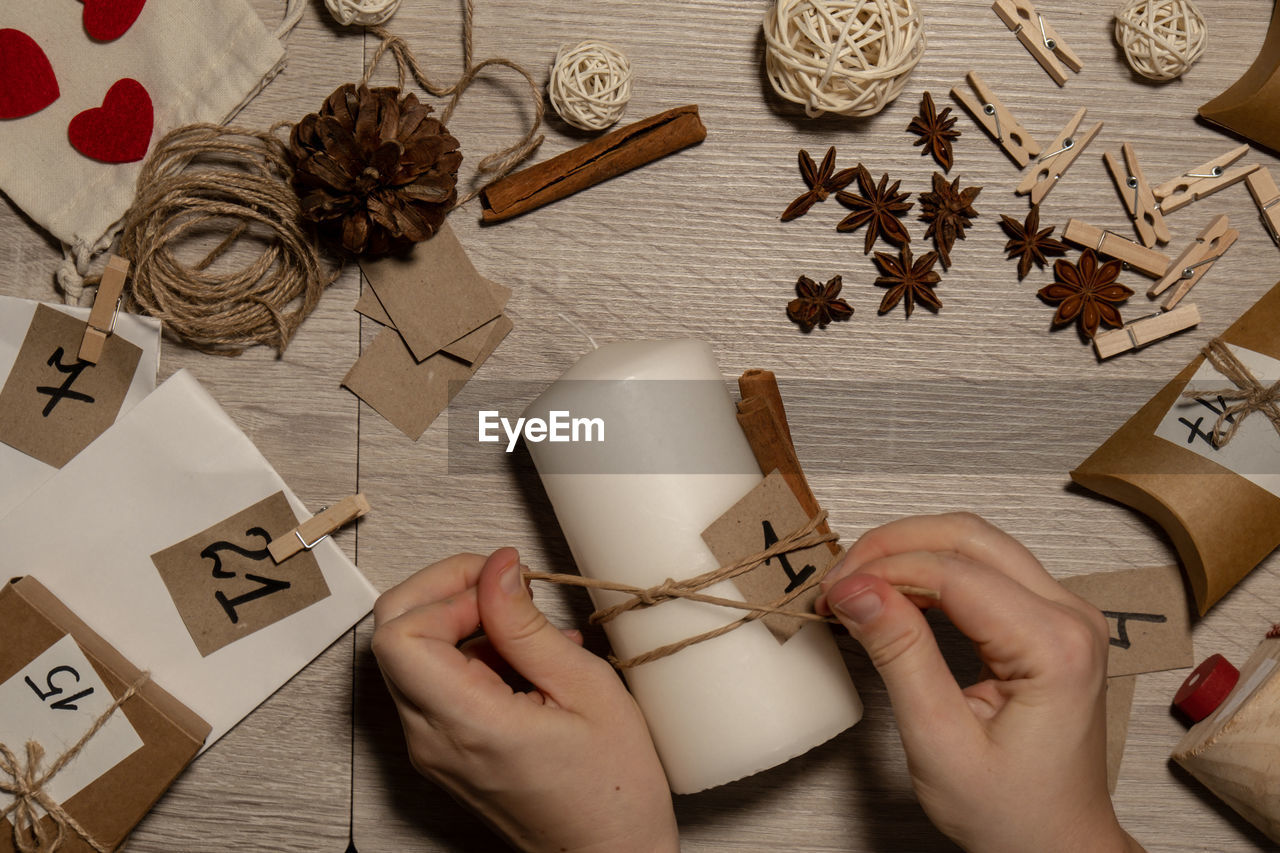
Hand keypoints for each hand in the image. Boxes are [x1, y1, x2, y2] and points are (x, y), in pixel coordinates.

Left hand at [371, 548, 677, 852]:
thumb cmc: (613, 790)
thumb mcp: (586, 688)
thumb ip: (526, 627)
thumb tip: (496, 570)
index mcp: (467, 725)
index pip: (400, 635)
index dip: (444, 590)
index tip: (498, 584)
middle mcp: (433, 741)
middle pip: (394, 638)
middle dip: (445, 593)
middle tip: (503, 588)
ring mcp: (432, 750)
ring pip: (412, 657)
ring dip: (462, 624)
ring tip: (530, 629)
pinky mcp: (443, 753)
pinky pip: (434, 684)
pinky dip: (470, 654)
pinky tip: (525, 658)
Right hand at [816, 513, 1145, 852]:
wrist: (1057, 845)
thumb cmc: (1014, 814)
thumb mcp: (940, 742)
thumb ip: (900, 657)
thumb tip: (858, 591)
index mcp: (1055, 647)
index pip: (955, 572)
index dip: (883, 571)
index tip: (833, 593)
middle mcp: (1071, 617)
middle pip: (969, 536)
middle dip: (892, 547)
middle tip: (839, 580)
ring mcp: (1064, 613)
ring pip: (975, 542)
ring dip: (909, 552)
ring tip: (857, 586)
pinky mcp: (1047, 619)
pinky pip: (985, 567)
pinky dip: (930, 569)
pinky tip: (894, 592)